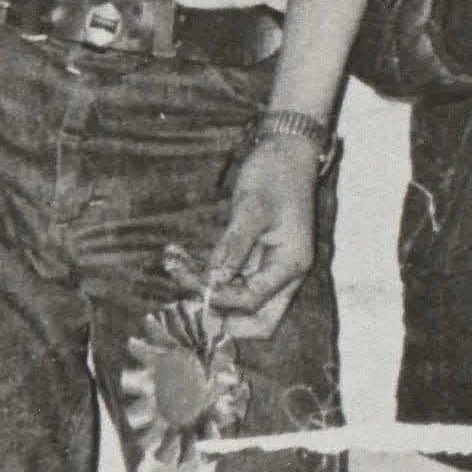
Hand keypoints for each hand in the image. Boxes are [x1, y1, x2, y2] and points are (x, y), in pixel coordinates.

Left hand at [206, 136, 319, 338]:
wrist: (287, 150)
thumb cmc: (274, 175)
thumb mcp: (251, 207)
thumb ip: (233, 246)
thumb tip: (213, 280)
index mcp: (290, 264)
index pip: (253, 301)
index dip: (221, 299)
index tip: (191, 284)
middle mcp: (286, 274)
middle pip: (260, 321)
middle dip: (226, 320)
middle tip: (190, 303)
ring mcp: (274, 267)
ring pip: (247, 304)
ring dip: (216, 298)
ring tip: (181, 274)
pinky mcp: (261, 257)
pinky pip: (239, 281)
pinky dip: (216, 279)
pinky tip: (190, 266)